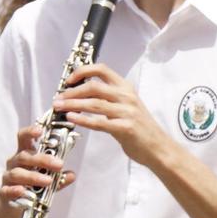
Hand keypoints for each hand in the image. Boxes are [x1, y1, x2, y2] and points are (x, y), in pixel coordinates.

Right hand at [0, 123, 73, 204]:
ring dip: (33, 176)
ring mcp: (8, 178)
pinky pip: (7, 190)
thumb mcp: (45, 180)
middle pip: (24, 156)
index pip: (23, 138)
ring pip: (17, 173)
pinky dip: (14, 190)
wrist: (10, 206)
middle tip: (59, 165)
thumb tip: (71, 175)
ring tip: (49, 181)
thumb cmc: (29, 187)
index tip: (40, 131)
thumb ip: (58, 178)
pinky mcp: (4, 193)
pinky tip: (22, 191)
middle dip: (42, 160)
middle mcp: (14, 164)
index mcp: (24, 155)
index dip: (30, 132)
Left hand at [55, 64, 172, 166]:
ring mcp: (127, 112)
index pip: (102, 69)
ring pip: (94, 103)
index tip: (69, 80)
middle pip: (93, 86)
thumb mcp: (126, 106)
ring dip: (72, 104)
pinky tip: (71, 118)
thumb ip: (108, 98)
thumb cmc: (140, 128)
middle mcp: (126, 96)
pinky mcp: (125, 128)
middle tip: (58, 98)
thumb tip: (81, 94)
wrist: (158, 147)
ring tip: (59, 107)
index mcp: (125, 88)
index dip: (82, 71)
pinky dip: (83, 119)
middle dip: (72, 91)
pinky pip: (99, 122)